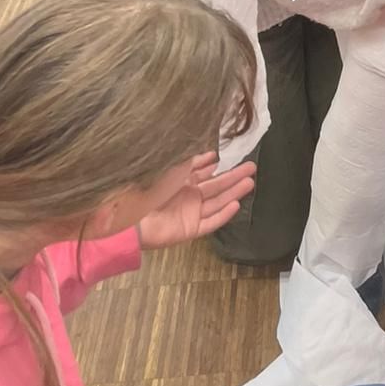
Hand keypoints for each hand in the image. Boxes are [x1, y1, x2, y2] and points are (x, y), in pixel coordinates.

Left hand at [137, 152, 255, 249]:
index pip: (205, 174)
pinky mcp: (190, 229)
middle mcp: (188, 197)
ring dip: (234, 192)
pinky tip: (236, 204)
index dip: (218, 167)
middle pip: (216, 186)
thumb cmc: (149, 189)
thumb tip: (212, 156)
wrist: (133, 216)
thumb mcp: (172, 169)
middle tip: (252, 168)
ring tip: (250, 182)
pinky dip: (223, 214)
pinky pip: (211, 222)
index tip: (232, 160)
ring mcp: (191, 213)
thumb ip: (192, 163)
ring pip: (218, 202)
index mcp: (181, 182)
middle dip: (234, 176)